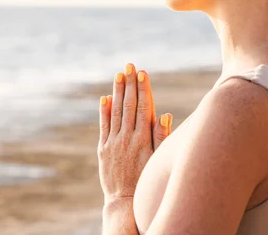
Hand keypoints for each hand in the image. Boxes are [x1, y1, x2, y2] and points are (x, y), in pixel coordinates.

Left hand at [98, 63, 171, 203]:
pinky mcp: (103, 149)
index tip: (143, 73)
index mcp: (143, 138)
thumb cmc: (147, 180)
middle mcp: (127, 137)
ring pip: (116, 111)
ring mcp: (113, 142)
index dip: (143, 89)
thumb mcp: (158, 159)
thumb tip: (165, 114)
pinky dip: (104, 110)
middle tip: (130, 66)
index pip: (144, 107)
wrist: (124, 201)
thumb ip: (162, 136)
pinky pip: (103, 125)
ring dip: (117, 91)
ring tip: (119, 75)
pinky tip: (105, 98)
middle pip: (129, 105)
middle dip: (130, 83)